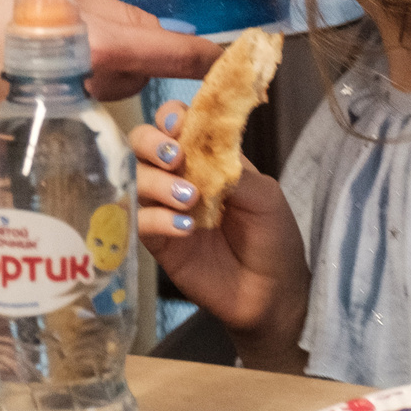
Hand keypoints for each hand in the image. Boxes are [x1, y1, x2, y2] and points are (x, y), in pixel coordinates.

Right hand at [0, 0, 221, 115]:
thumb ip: (109, 9)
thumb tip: (146, 28)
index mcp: (99, 49)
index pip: (172, 55)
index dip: (205, 55)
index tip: (230, 57)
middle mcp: (87, 93)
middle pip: (138, 77)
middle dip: (137, 54)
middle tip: (101, 24)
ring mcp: (58, 120)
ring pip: (105, 95)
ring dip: (101, 73)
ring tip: (60, 43)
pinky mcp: (30, 135)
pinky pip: (69, 111)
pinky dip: (66, 91)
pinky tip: (34, 67)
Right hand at [131, 101, 310, 372]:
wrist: (273, 293)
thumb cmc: (273, 237)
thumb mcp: (264, 196)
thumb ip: (233, 170)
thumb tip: (203, 147)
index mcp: (206, 156)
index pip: (176, 123)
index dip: (170, 117)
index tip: (177, 124)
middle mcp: (178, 176)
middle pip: (141, 145)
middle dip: (151, 143)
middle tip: (175, 159)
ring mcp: (164, 209)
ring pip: (137, 181)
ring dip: (157, 183)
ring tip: (190, 199)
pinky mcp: (158, 242)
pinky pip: (141, 222)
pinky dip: (158, 219)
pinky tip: (185, 228)